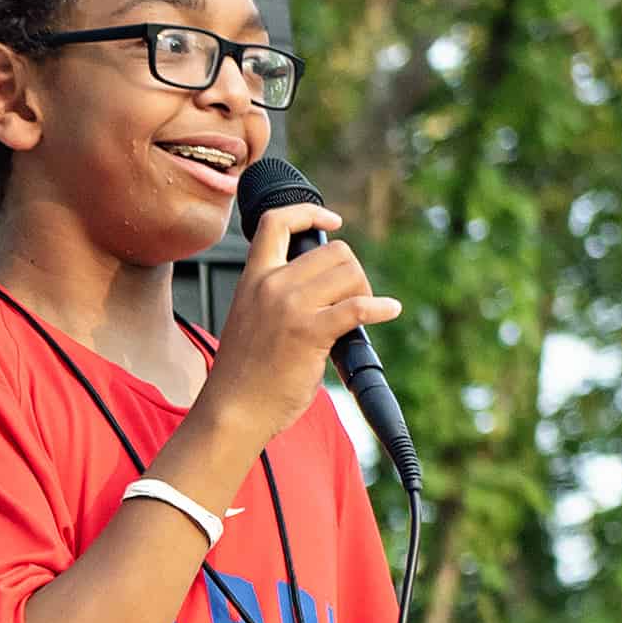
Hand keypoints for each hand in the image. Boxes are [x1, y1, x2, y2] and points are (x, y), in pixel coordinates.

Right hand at [197, 202, 398, 454]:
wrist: (233, 410)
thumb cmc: (245, 375)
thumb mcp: (252, 318)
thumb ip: (280, 297)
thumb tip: (328, 290)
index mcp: (253, 278)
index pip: (277, 222)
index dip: (309, 213)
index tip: (332, 221)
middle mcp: (270, 285)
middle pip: (332, 251)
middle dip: (352, 272)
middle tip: (351, 299)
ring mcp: (289, 307)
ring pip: (349, 272)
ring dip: (363, 291)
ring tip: (357, 317)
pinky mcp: (309, 332)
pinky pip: (358, 307)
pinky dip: (380, 307)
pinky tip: (388, 311)